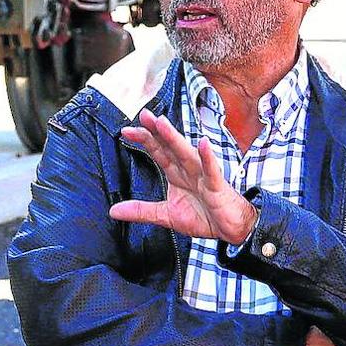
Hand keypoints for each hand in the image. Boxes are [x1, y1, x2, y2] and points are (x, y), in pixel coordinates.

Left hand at [108, 109, 257, 242]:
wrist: (231, 230)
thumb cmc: (204, 217)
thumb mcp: (166, 216)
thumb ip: (141, 211)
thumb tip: (114, 211)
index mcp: (177, 174)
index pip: (159, 152)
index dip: (145, 140)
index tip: (126, 130)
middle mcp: (189, 170)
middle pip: (170, 147)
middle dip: (157, 131)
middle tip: (144, 115)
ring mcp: (203, 176)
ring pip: (187, 154)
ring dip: (175, 139)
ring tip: (162, 124)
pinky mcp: (217, 187)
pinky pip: (212, 171)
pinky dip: (208, 158)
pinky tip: (203, 144)